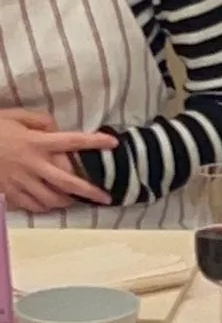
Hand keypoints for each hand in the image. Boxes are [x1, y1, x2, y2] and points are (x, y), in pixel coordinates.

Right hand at [0, 107, 115, 212]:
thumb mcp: (15, 116)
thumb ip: (40, 120)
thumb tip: (57, 128)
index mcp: (36, 142)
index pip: (71, 141)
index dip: (93, 142)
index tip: (111, 144)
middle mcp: (32, 164)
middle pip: (68, 182)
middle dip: (90, 192)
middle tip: (106, 198)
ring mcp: (21, 181)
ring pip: (51, 199)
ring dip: (67, 202)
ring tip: (75, 201)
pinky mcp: (10, 193)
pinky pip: (32, 205)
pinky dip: (44, 206)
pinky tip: (49, 204)